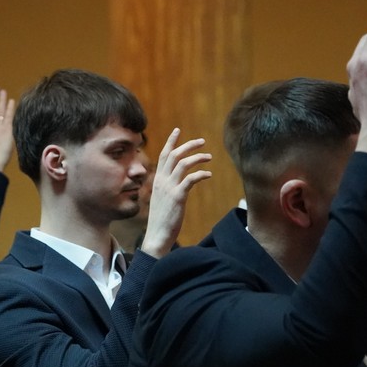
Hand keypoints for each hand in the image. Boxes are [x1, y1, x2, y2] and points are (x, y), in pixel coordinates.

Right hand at [140, 128, 212, 257]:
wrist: (157, 236)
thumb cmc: (161, 220)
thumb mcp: (162, 199)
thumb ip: (167, 188)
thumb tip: (177, 182)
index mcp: (157, 180)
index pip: (163, 155)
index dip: (171, 141)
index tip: (178, 130)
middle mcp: (161, 181)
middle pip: (174, 155)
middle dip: (188, 145)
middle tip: (202, 141)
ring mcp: (169, 188)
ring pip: (183, 164)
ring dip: (198, 157)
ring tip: (209, 157)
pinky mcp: (178, 197)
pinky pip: (190, 179)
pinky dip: (201, 174)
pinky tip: (208, 174)